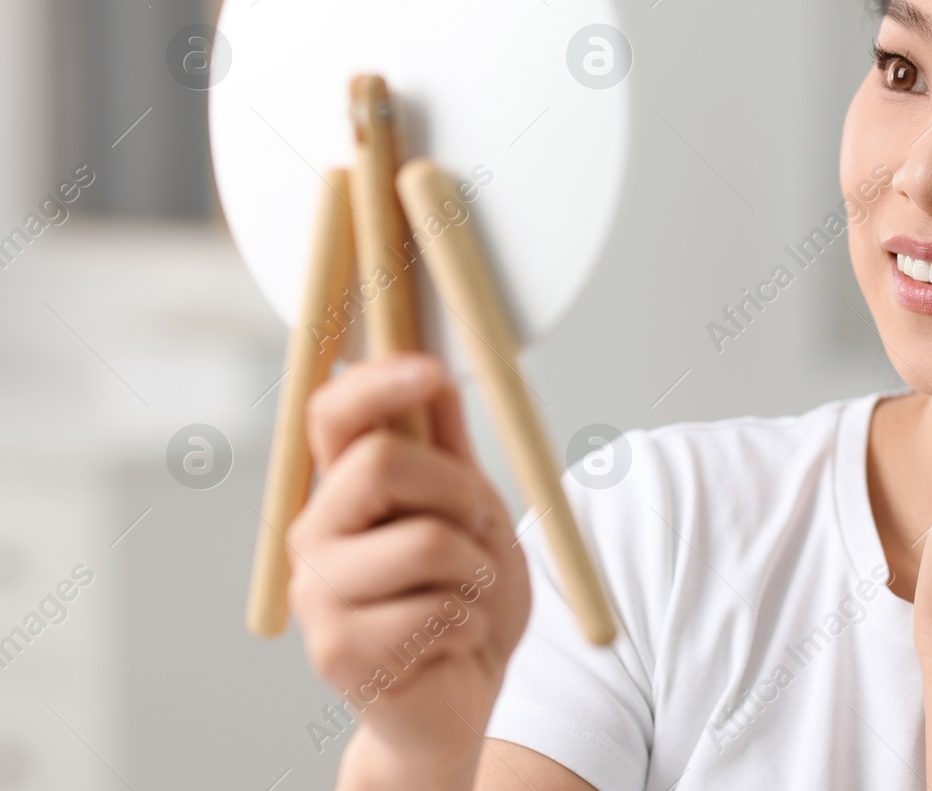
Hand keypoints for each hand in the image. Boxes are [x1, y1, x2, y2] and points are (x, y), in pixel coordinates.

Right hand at [287, 353, 531, 790]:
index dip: (377, 381)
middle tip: (480, 527)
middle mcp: (316, 531)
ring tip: (468, 595)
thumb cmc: (465, 599)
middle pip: (379, 463)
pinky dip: (471, 624)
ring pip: (426, 542)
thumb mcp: (472, 511)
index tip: (431, 369)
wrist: (462, 697)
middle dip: (459, 490)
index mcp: (343, 488)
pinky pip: (436, 610)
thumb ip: (449, 449)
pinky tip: (454, 641)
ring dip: (476, 570)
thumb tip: (437, 375)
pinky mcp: (338, 650)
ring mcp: (318, 592)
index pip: (333, 413)